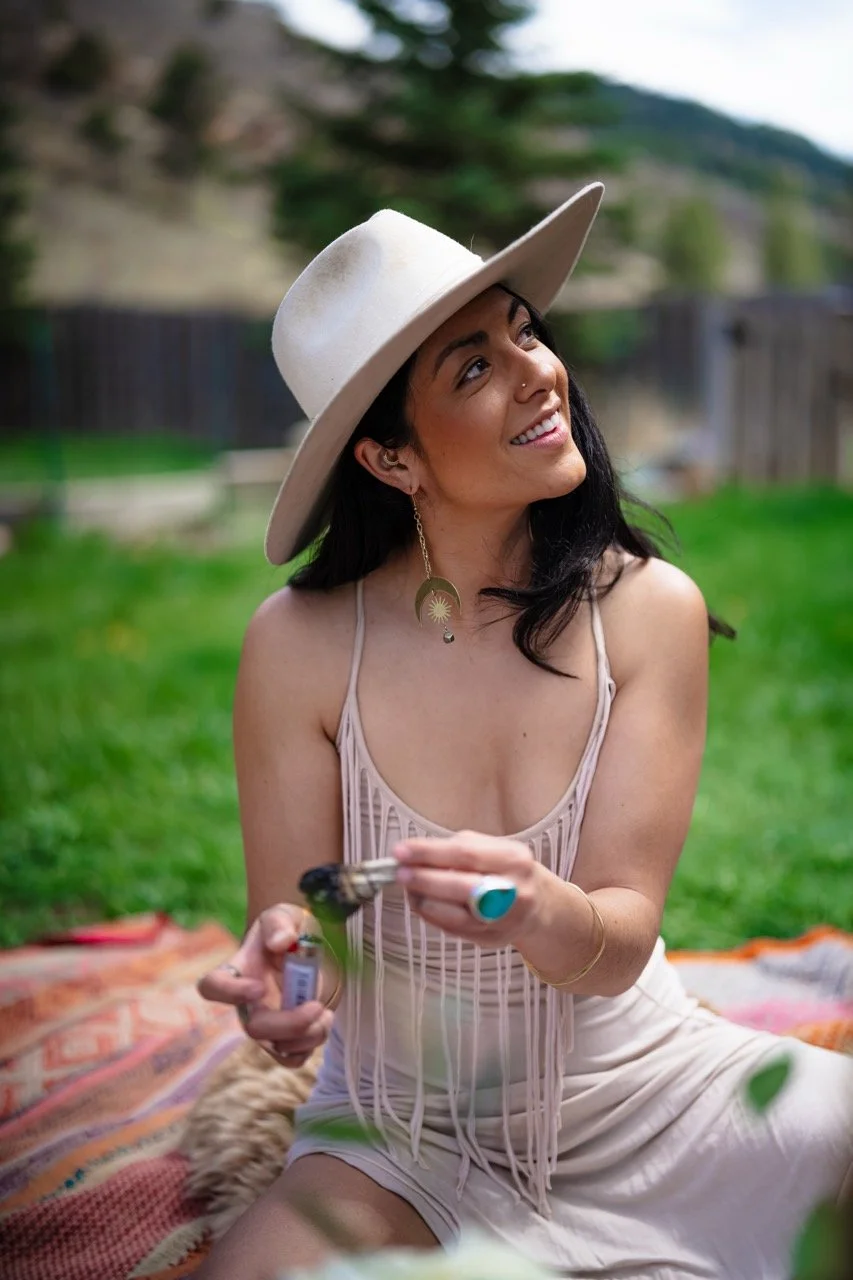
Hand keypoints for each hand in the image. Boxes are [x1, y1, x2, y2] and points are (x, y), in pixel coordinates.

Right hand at [196, 904, 334, 1067]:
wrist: (305, 946)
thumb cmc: (287, 929)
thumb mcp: (283, 915)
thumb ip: (279, 924)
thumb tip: (282, 942)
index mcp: (238, 970)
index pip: (213, 987)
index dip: (230, 993)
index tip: (259, 987)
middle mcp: (247, 1003)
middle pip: (254, 1028)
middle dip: (288, 1023)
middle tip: (315, 1006)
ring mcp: (267, 1023)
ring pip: (277, 1048)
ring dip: (307, 1035)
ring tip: (325, 1012)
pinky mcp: (286, 1037)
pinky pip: (293, 1057)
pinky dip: (312, 1045)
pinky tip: (324, 1020)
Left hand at [392, 830, 548, 948]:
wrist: (538, 904)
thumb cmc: (505, 869)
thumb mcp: (492, 848)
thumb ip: (456, 848)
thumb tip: (413, 854)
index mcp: (514, 859)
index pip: (465, 854)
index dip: (429, 853)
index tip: (401, 850)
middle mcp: (514, 891)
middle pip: (462, 887)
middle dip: (425, 880)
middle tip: (399, 873)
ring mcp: (504, 920)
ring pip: (455, 916)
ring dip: (424, 901)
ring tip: (408, 889)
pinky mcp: (492, 940)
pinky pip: (454, 930)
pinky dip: (432, 916)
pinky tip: (421, 903)